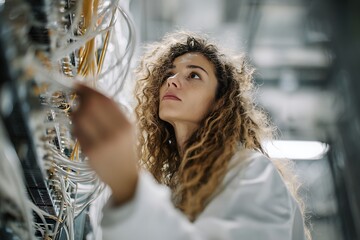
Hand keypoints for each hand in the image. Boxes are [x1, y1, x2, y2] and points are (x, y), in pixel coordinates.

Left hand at [71, 84, 137, 205]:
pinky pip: (77, 132)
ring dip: (75, 112)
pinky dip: (75, 126)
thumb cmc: (125, 149)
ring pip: (80, 118)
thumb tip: (90, 92)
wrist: (125, 176)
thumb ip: (113, 111)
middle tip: (75, 96)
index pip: (104, 99)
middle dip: (79, 97)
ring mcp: (102, 143)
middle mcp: (116, 132)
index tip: (79, 84)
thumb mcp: (128, 128)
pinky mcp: (91, 152)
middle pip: (91, 106)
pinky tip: (79, 128)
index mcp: (126, 124)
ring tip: (78, 114)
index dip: (88, 89)